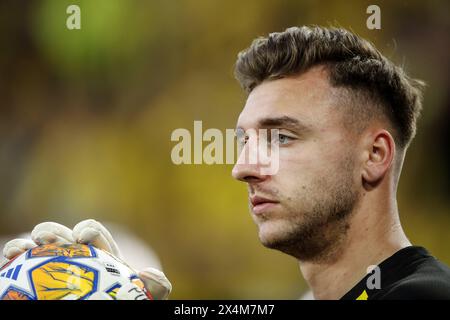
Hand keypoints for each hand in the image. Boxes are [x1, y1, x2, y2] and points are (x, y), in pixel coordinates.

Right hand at [2, 219, 171, 299]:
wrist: (100, 303)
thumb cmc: (122, 299)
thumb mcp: (142, 295)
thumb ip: (156, 286)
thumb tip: (148, 274)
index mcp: (100, 253)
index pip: (93, 233)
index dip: (89, 230)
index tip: (82, 237)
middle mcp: (75, 256)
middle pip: (61, 236)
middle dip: (53, 231)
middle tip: (46, 238)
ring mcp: (53, 266)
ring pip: (38, 247)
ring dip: (29, 243)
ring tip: (23, 248)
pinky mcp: (37, 278)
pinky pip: (22, 263)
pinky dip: (15, 254)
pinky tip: (11, 255)